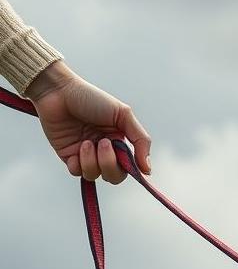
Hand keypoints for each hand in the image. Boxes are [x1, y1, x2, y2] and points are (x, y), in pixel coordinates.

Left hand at [25, 61, 151, 183]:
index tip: (123, 155)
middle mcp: (104, 151)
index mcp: (119, 142)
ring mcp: (86, 155)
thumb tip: (147, 170)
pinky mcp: (68, 156)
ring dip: (92, 161)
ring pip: (95, 175)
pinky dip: (78, 164)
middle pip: (114, 177)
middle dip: (109, 165)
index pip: (129, 167)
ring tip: (86, 142)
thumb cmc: (90, 98)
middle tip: (103, 143)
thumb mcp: (123, 114)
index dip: (128, 167)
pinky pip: (77, 173)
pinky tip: (76, 146)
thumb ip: (141, 140)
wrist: (58, 91)